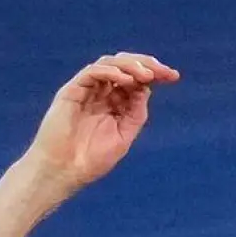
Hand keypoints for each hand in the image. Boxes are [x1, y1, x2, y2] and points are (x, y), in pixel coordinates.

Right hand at [23, 53, 179, 191]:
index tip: (174, 76)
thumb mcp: (123, 136)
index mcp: (113, 104)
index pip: (136, 80)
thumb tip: (147, 89)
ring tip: (147, 75)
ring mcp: (85, 91)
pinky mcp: (71, 92)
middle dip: (147, 64)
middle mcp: (100, 94)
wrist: (62, 172)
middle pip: (125, 66)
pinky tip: (125, 80)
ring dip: (131, 65)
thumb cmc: (89, 161)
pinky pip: (92, 73)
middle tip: (164, 72)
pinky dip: (111, 72)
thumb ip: (135, 113)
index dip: (155, 74)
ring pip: (109, 64)